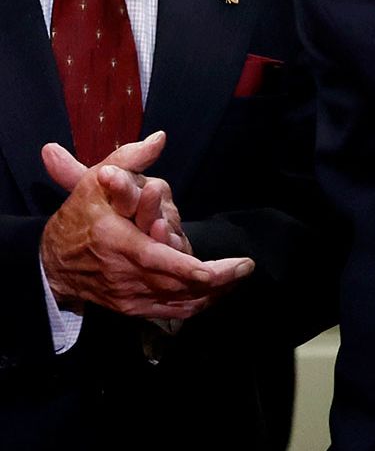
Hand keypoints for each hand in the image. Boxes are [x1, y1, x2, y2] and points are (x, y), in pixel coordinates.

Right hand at [38, 132, 251, 319]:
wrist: (52, 263)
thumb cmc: (78, 218)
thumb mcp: (95, 181)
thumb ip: (129, 159)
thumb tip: (159, 139)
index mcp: (116, 242)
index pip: (155, 258)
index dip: (187, 267)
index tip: (217, 268)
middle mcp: (123, 273)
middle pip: (175, 284)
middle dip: (215, 279)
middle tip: (245, 267)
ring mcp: (128, 295)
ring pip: (177, 301)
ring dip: (211, 293)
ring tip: (238, 277)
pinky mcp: (132, 307)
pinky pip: (170, 311)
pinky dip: (196, 304)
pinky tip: (217, 293)